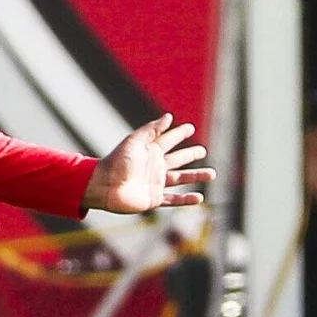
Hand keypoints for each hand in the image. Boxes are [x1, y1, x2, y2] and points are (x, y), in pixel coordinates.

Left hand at [84, 114, 214, 213]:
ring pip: (180, 178)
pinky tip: (199, 197)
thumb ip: (151, 130)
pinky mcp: (153, 199)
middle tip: (202, 150)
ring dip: (195, 176)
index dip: (179, 134)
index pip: (168, 140)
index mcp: (150, 151)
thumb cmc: (116, 162)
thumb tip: (168, 117)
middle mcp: (154, 166)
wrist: (104, 186)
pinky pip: (173, 199)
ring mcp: (155, 183)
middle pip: (177, 159)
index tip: (189, 128)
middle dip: (189, 154)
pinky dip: (186, 199)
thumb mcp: (134, 142)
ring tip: (212, 173)